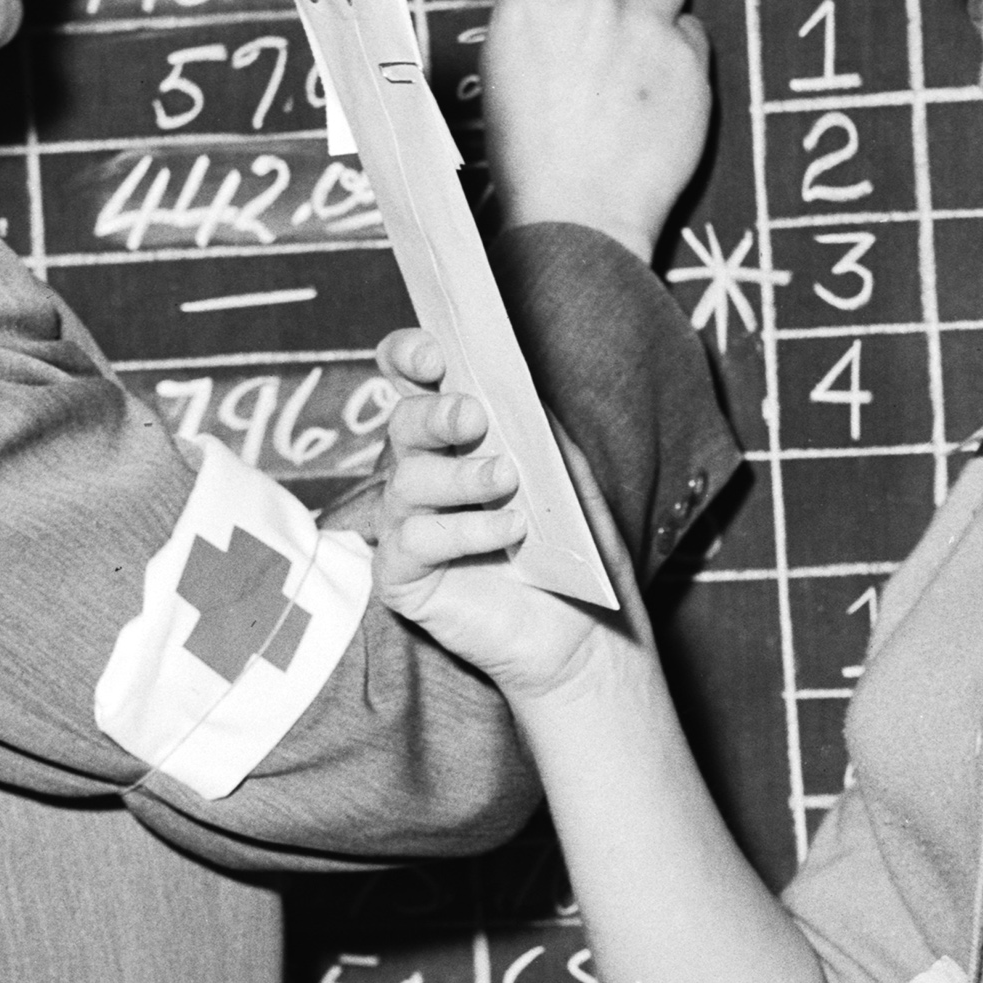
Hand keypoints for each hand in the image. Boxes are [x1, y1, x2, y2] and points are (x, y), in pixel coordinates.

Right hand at [368, 331, 639, 704]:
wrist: (581, 628)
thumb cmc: (572, 547)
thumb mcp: (567, 473)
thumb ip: (538, 428)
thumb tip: (515, 384)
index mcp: (452, 440)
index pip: (410, 383)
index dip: (408, 358)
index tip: (434, 354)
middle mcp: (420, 475)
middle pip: (402, 424)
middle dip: (435, 414)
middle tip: (474, 418)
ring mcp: (405, 526)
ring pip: (406, 480)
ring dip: (460, 475)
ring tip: (508, 481)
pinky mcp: (401, 577)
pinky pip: (413, 541)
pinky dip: (464, 530)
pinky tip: (508, 532)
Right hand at [477, 0, 712, 247]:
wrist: (577, 212)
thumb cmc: (530, 156)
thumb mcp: (504, 69)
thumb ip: (542, 16)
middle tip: (619, 13)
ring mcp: (644, 25)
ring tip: (647, 42)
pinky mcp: (688, 59)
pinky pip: (694, 29)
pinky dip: (682, 49)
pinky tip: (662, 84)